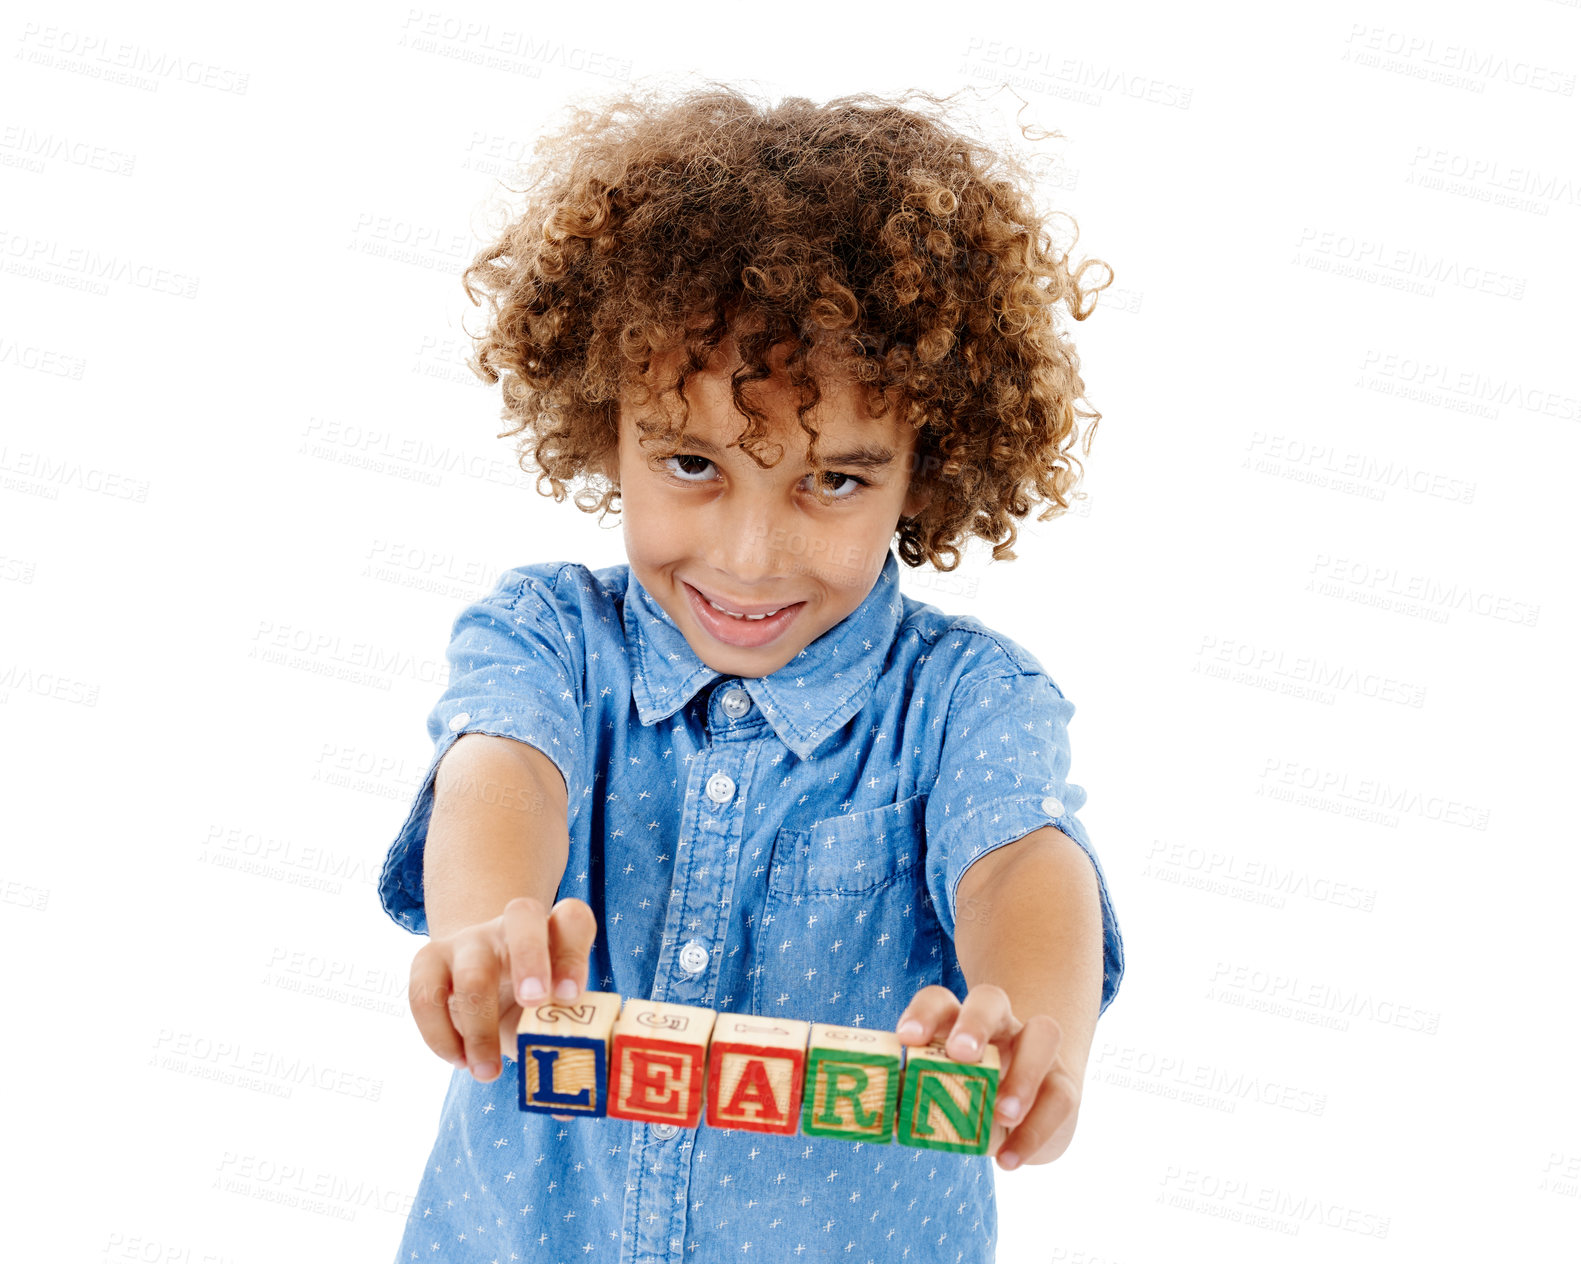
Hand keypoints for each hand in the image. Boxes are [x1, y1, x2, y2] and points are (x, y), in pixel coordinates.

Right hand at [406, 896, 597, 1116]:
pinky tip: (458, 1061)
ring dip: (479, 1026)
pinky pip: (425, 994)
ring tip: (486, 1071)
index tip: (571, 996)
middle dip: (530, 959)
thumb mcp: (549, 1020)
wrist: (479, 983)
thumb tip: (568, 1105)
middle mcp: (513, 926)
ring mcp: (469, 940)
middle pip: (522, 915)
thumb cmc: (527, 1007)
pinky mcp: (428, 960)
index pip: (573, 921)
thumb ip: (565, 1053)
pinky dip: (439, 1035)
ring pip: (472, 967)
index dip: (574, 954)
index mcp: (555, 933)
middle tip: (534, 1004)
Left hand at [895, 983, 1080, 1169]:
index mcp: (959, 1022)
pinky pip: (1061, 1096)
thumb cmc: (967, 1100)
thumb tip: (880, 1113)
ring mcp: (1037, 1049)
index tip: (906, 1038)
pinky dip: (1036, 1130)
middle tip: (961, 1054)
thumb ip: (914, 1099)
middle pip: (992, 999)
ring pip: (1044, 1033)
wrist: (1023, 1119)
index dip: (923, 1013)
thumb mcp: (940, 1098)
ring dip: (1024, 1071)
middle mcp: (1000, 1024)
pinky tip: (1009, 1159)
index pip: (939, 1001)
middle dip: (975, 1022)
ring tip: (1002, 1112)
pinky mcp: (1064, 1084)